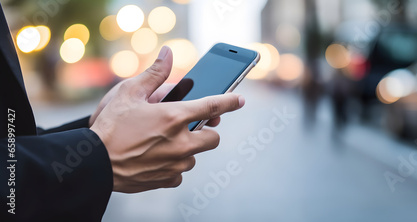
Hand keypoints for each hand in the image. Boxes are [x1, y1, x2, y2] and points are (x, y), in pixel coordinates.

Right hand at [90, 46, 244, 192]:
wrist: (93, 163)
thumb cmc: (110, 126)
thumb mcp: (129, 92)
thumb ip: (154, 73)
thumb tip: (168, 53)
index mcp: (174, 117)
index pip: (213, 107)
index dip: (229, 101)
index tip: (239, 100)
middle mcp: (181, 142)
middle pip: (213, 138)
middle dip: (205, 131)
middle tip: (189, 126)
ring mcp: (175, 163)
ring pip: (195, 155)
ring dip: (187, 148)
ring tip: (165, 142)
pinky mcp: (167, 179)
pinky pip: (180, 172)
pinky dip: (172, 165)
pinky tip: (156, 157)